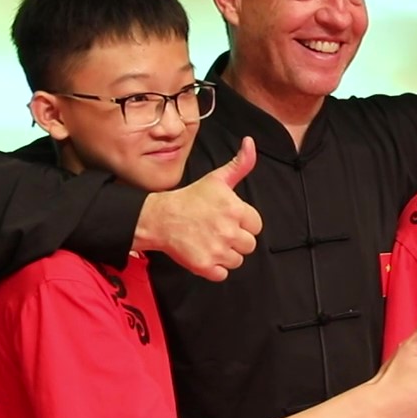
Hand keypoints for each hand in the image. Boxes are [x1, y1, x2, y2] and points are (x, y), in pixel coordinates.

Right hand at [133, 137, 262, 279]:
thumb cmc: (190, 199)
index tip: (228, 219)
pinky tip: (204, 253)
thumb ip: (240, 164)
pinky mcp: (205, 266)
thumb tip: (250, 143)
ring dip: (226, 254)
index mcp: (236, 209)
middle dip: (236, 239)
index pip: (256, 225)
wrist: (160, 218)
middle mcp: (228, 231)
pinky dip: (215, 268)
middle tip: (218, 230)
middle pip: (249, 245)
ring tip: (210, 241)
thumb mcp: (217, 179)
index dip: (243, 222)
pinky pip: (222, 274)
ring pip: (237, 260)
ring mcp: (217, 250)